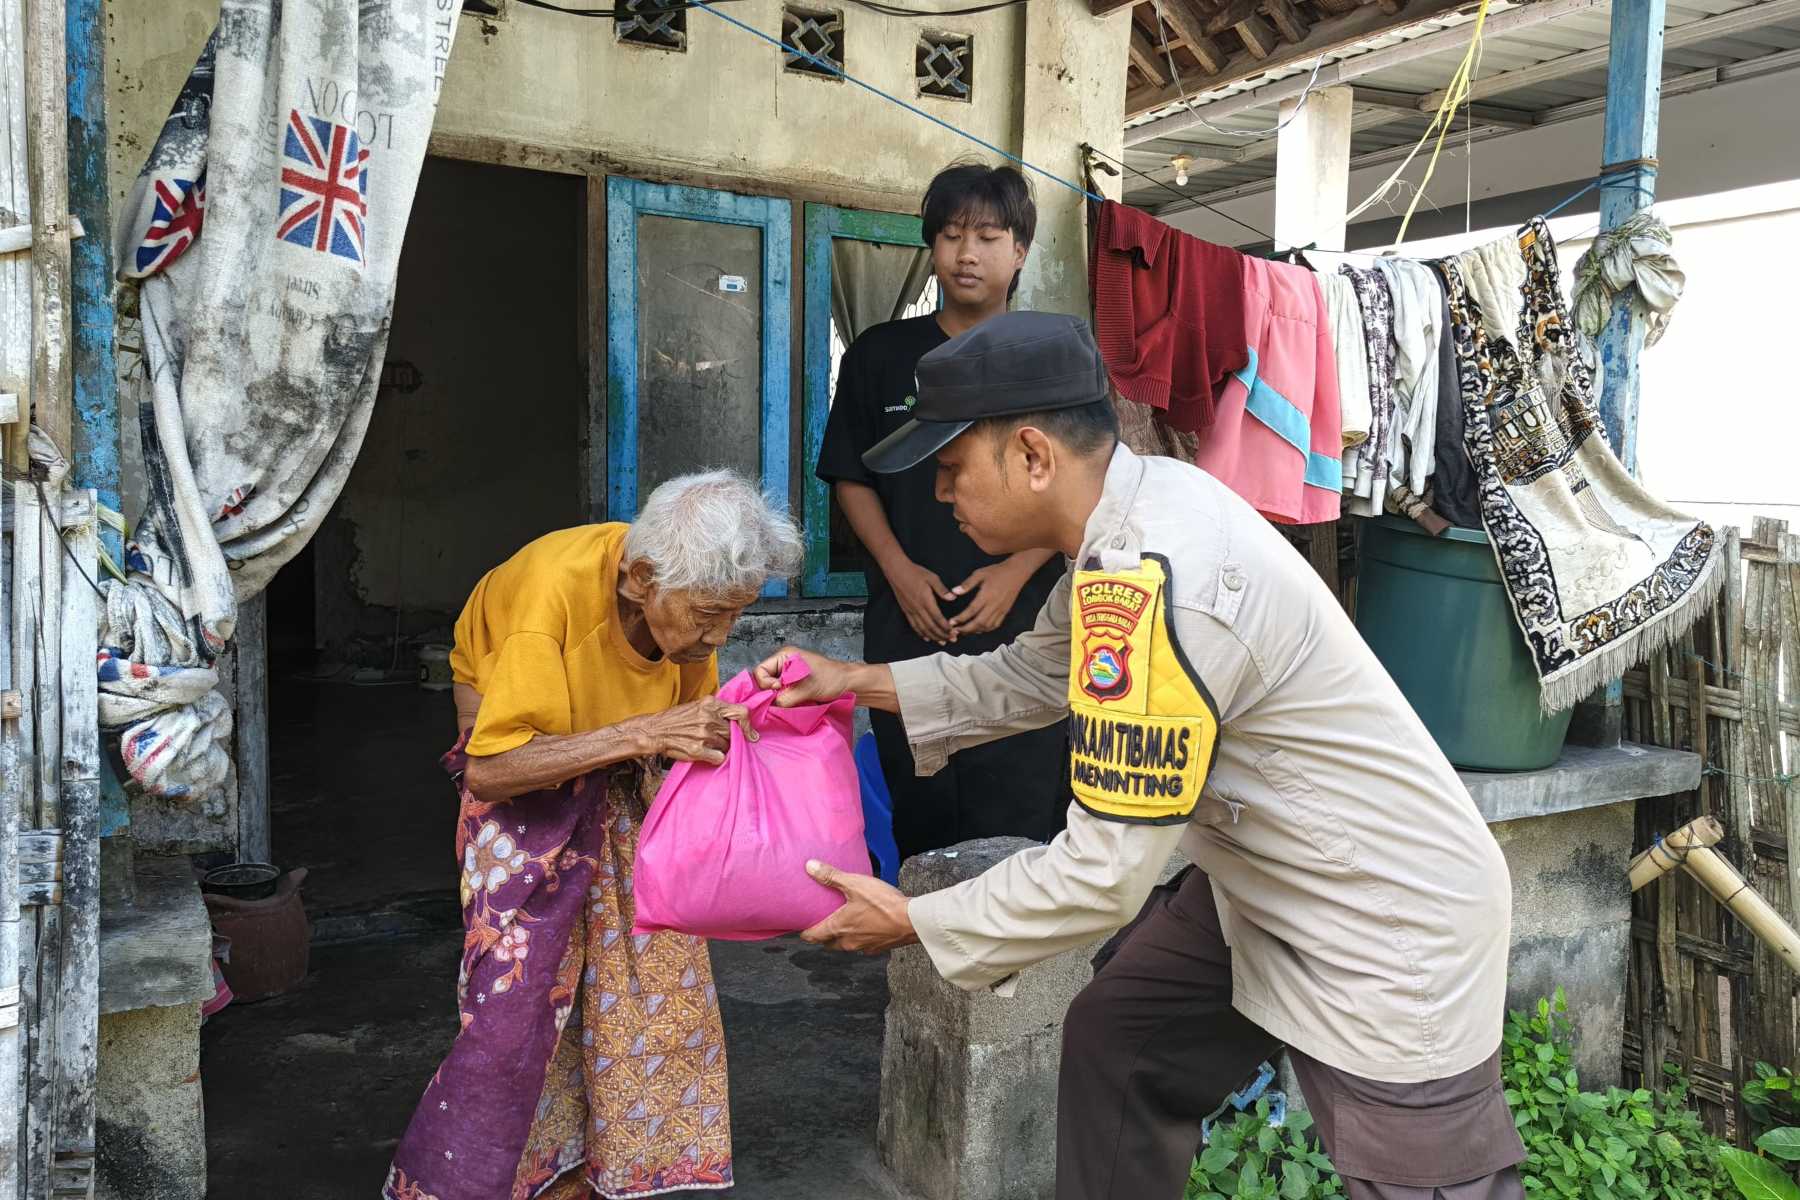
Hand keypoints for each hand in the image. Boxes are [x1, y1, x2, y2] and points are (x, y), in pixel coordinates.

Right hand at [631, 697, 754, 764]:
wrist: (655, 731)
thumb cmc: (676, 719)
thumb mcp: (697, 706)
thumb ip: (717, 710)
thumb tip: (739, 719)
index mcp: (710, 704)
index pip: (742, 712)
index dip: (748, 725)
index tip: (750, 734)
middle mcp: (709, 717)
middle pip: (734, 732)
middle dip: (729, 738)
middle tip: (718, 739)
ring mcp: (704, 734)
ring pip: (727, 746)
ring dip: (720, 747)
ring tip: (706, 744)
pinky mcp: (698, 750)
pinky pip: (719, 757)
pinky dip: (715, 758)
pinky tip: (705, 753)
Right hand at [752, 646, 853, 707]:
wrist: (849, 685)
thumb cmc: (832, 679)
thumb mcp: (807, 688)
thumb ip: (786, 697)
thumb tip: (772, 706)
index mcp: (784, 656)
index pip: (760, 671)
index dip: (766, 683)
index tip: (778, 690)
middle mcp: (784, 665)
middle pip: (764, 681)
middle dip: (771, 692)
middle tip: (783, 699)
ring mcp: (789, 676)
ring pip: (773, 691)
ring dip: (779, 698)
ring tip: (791, 702)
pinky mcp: (794, 687)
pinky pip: (782, 696)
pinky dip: (785, 702)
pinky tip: (793, 705)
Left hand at [799, 860, 917, 953]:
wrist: (912, 921)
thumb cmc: (883, 904)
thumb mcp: (855, 884)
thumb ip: (831, 876)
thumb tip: (810, 867)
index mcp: (838, 928)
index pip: (813, 936)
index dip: (804, 932)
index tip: (800, 927)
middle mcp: (848, 942)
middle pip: (828, 943)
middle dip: (823, 935)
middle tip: (822, 922)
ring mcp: (864, 947)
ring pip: (846, 945)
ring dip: (842, 937)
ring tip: (844, 922)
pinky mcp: (879, 947)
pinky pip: (863, 945)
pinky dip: (860, 937)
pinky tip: (866, 925)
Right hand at [884, 557, 956, 645]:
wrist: (897, 571)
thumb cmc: (915, 572)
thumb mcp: (932, 578)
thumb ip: (942, 589)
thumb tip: (953, 598)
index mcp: (925, 600)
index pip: (937, 618)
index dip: (946, 627)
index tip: (954, 632)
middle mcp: (918, 608)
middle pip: (931, 627)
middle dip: (942, 635)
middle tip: (952, 640)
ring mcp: (911, 611)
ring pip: (922, 629)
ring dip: (933, 637)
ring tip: (942, 642)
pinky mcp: (906, 611)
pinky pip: (914, 625)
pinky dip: (921, 633)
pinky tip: (926, 638)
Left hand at [947, 560, 1030, 637]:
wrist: (1017, 572)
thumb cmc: (997, 572)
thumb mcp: (980, 573)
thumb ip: (967, 584)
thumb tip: (954, 592)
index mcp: (986, 595)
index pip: (972, 610)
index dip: (961, 618)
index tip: (952, 622)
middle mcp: (994, 604)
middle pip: (979, 622)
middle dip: (966, 629)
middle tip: (956, 631)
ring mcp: (1001, 609)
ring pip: (987, 626)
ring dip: (975, 631)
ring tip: (965, 631)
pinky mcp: (1005, 611)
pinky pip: (995, 625)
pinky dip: (986, 629)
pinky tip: (979, 629)